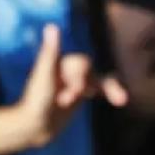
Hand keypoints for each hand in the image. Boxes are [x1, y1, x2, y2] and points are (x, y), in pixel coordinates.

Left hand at [16, 24, 127, 146]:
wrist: (33, 128)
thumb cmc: (35, 101)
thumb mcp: (44, 76)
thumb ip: (50, 52)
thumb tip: (51, 26)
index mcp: (59, 62)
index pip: (82, 62)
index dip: (82, 76)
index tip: (74, 91)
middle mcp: (67, 70)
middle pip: (91, 71)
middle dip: (88, 85)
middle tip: (69, 99)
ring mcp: (74, 83)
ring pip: (98, 80)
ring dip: (108, 88)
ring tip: (121, 98)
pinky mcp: (78, 96)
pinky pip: (99, 90)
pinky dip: (109, 92)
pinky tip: (119, 98)